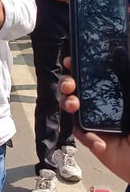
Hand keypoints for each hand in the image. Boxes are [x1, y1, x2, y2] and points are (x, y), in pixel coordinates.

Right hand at [60, 56, 129, 179]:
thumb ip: (127, 76)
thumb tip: (120, 50)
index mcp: (116, 91)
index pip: (94, 75)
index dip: (80, 67)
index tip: (71, 60)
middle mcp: (103, 104)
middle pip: (77, 89)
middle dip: (67, 83)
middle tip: (69, 85)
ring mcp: (97, 122)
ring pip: (73, 108)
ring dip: (68, 103)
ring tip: (74, 105)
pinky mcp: (94, 141)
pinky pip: (81, 134)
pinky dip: (87, 137)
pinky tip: (99, 141)